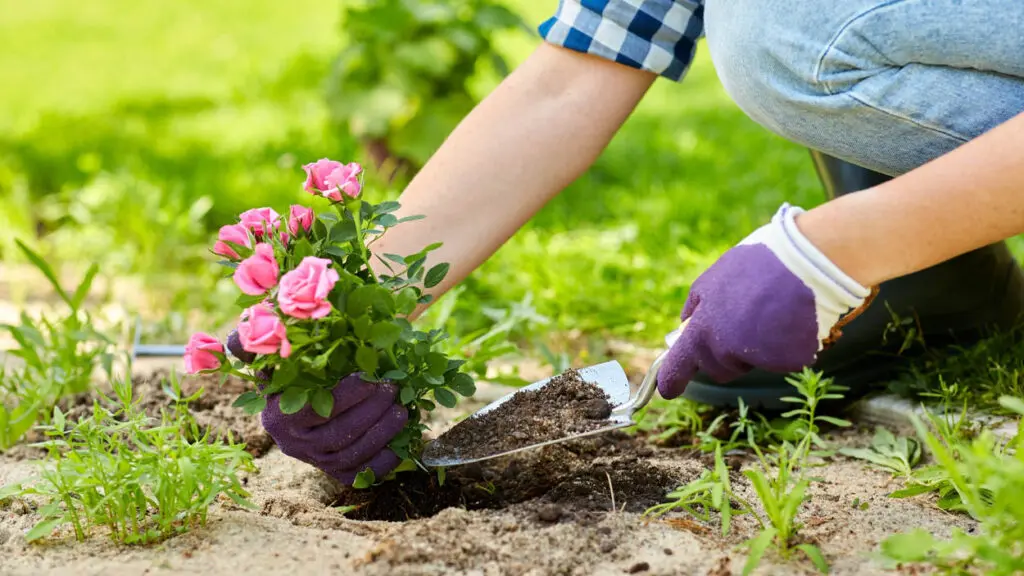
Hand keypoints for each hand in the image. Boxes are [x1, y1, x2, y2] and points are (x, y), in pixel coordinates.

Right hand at [227, 331, 407, 483]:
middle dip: (372, 410)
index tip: (370, 376)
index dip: (347, 395)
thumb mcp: (271, 352)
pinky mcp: (334, 472)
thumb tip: (237, 339)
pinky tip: (402, 442)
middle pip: (340, 433)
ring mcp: (316, 461)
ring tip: (402, 411)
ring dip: (383, 433)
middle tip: (394, 388)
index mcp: (279, 417)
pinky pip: (362, 474)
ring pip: (353, 454)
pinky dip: (384, 461)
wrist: (297, 398)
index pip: (317, 409)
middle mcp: (295, 445)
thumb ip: (257, 344)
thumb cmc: (291, 368)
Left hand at [656, 204, 874, 398]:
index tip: (667, 390)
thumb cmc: (758, 263)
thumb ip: (696, 307)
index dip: (672, 380)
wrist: (808, 259)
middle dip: (725, 353)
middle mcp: (727, 350)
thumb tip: (684, 326)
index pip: (680, 365)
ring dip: (755, 349)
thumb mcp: (714, 278)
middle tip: (744, 320)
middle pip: (719, 368)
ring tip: (771, 312)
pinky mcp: (789, 362)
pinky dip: (787, 346)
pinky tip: (792, 319)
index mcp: (703, 330)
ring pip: (751, 364)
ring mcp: (759, 359)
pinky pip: (783, 360)